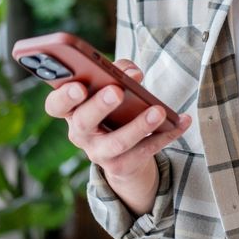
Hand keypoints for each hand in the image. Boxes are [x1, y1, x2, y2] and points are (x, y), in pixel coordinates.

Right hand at [44, 58, 191, 197]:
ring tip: (158, 111)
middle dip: (99, 106)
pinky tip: (182, 121)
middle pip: (83, 122)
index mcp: (71, 110)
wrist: (123, 152)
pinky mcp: (121, 166)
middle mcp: (80, 134)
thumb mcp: (112, 87)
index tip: (78, 87)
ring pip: (116, 142)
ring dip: (138, 126)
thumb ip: (118, 72)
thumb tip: (132, 73)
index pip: (56, 105)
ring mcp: (99, 153)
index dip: (64, 97)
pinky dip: (167, 135)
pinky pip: (145, 151)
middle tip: (116, 91)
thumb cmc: (114, 108)